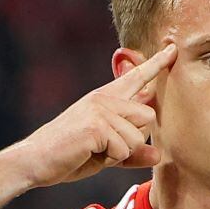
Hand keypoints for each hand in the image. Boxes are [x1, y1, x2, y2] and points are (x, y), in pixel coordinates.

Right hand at [5, 43, 175, 186]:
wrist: (36, 161)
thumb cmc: (70, 156)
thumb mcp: (106, 154)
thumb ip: (132, 153)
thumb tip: (158, 155)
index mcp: (105, 98)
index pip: (136, 77)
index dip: (157, 63)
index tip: (173, 48)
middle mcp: (104, 98)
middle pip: (148, 115)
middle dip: (134, 139)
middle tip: (106, 146)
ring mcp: (100, 109)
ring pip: (138, 136)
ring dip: (121, 152)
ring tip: (95, 150)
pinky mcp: (97, 125)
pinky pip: (124, 149)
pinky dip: (111, 159)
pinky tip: (89, 153)